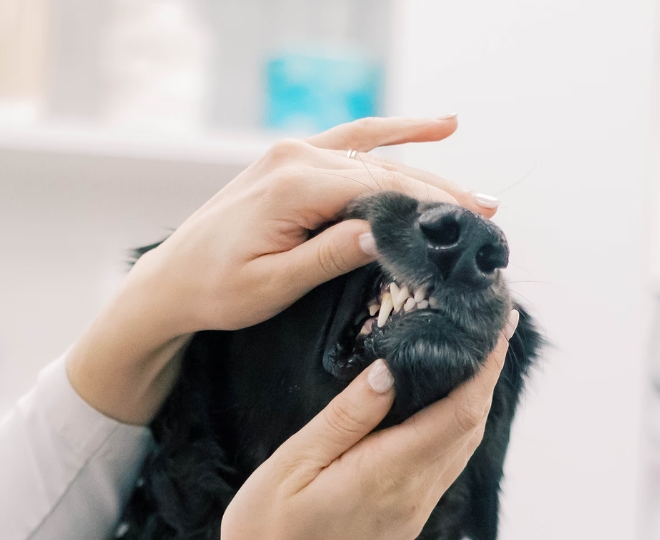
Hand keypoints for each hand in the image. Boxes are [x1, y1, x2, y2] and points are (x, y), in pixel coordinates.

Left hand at [67, 116, 496, 423]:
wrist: (169, 281)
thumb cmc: (216, 292)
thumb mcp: (274, 285)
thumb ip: (329, 255)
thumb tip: (383, 235)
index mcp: (292, 186)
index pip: (379, 192)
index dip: (430, 210)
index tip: (471, 230)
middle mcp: (295, 157)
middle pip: (385, 170)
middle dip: (441, 194)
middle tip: (490, 217)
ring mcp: (292, 153)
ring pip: (376, 157)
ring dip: (429, 170)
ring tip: (477, 196)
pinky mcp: (291, 160)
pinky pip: (353, 142)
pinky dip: (395, 134)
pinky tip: (440, 127)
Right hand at [170, 316, 514, 539]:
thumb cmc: (266, 539)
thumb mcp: (293, 467)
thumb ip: (344, 419)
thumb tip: (389, 373)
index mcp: (390, 473)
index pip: (460, 410)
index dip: (487, 366)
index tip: (501, 323)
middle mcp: (414, 494)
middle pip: (472, 425)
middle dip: (488, 374)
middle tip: (493, 324)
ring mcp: (412, 511)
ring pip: (462, 446)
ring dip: (474, 400)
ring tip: (474, 355)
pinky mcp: (402, 521)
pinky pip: (443, 465)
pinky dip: (453, 427)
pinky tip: (439, 407)